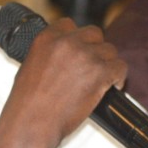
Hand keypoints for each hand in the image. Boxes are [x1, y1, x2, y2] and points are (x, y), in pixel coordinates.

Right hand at [3, 17, 126, 145]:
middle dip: (95, 50)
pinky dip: (118, 78)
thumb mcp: (29, 67)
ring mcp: (86, 56)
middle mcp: (68, 42)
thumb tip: (62, 57)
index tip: (80, 49)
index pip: (70, 24)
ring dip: (107, 64)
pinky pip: (120, 67)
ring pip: (110, 51)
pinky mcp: (100, 72)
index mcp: (47, 38)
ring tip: (102, 80)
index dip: (78, 38)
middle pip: (94, 34)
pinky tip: (111, 87)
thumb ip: (48, 54)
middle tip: (93, 66)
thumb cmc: (27, 103)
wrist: (32, 123)